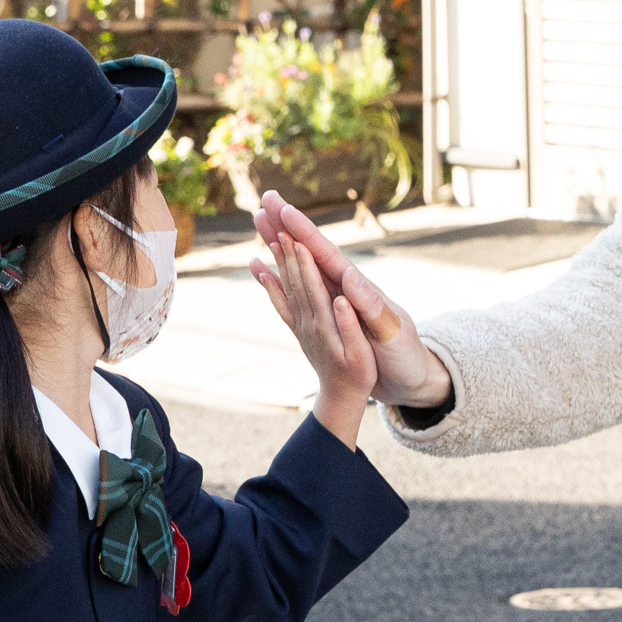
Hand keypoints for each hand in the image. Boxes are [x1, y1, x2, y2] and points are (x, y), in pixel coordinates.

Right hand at [251, 194, 452, 410]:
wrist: (411, 379)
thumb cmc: (405, 357)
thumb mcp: (393, 333)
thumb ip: (372, 307)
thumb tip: (348, 277)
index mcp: (360, 290)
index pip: (329, 254)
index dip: (307, 233)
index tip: (286, 209)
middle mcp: (345, 290)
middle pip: (311, 251)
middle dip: (289, 225)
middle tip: (266, 198)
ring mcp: (336, 301)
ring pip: (301, 265)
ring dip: (281, 242)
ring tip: (261, 220)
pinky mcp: (329, 316)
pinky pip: (297, 291)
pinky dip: (278, 277)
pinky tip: (263, 267)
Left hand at [257, 234, 377, 446]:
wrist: (340, 397)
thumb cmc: (358, 376)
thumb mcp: (361, 356)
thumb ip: (350, 327)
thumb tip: (341, 300)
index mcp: (325, 325)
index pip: (313, 288)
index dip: (305, 264)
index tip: (297, 239)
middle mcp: (307, 322)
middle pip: (294, 281)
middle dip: (285, 251)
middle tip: (275, 224)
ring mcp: (300, 324)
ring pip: (285, 286)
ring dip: (276, 259)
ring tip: (266, 234)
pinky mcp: (298, 328)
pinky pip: (280, 302)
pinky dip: (269, 284)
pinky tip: (259, 269)